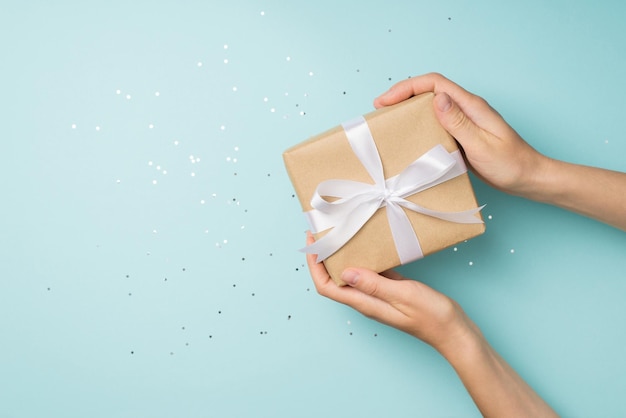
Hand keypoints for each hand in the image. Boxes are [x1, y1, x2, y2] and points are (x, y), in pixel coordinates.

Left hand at [305, 232, 477, 352]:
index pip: (327, 286)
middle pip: (334, 279)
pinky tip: (367, 244)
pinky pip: (370, 272)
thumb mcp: (402, 295)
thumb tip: (344, 272)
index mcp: (365, 303)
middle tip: (322, 233)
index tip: (313, 243)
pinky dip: (364, 258)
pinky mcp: (391, 289)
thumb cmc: (431, 316)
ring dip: (342, 256)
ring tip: (339, 233)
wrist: (454, 331)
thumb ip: (373, 284)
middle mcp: (366, 299)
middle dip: (323, 258)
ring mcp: (378, 295)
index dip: (315, 266)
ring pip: (351, 274)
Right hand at [374, 73, 549, 198]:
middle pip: (429, 91)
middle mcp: (466, 109)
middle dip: (402, 96)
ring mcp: (464, 122)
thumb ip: (459, 122)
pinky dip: (418, 126)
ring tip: (389, 123)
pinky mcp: (462, 135)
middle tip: (380, 111)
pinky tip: (410, 138)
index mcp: (471, 106)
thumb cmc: (511, 164)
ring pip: (431, 107)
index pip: (434, 84)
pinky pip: (436, 124)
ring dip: (408, 110)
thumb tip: (437, 98)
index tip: (384, 101)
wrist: (529, 178)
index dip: (406, 88)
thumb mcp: (482, 145)